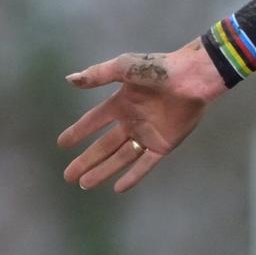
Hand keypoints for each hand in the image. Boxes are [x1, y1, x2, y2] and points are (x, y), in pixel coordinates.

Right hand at [58, 39, 226, 192]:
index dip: (78, 132)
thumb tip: (70, 79)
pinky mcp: (164, 144)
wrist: (193, 78)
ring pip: (121, 158)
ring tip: (85, 184)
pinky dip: (133, 176)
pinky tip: (119, 188)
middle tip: (68, 176)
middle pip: (104, 146)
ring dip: (103, 171)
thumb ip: (98, 74)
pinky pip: (146, 164)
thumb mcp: (125, 67)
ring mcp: (148, 135)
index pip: (94, 120)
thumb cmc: (160, 69)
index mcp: (122, 103)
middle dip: (86, 161)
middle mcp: (132, 121)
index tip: (62, 144)